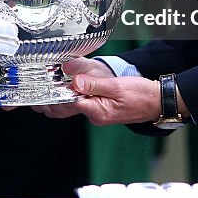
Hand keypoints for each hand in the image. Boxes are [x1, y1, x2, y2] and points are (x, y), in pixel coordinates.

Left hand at [33, 73, 159, 125]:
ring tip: (49, 82)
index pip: (69, 103)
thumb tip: (75, 82)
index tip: (44, 83)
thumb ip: (94, 84)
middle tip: (40, 83)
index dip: (55, 93)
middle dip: (52, 98)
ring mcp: (97, 113)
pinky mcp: (101, 108)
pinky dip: (73, 95)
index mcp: (98, 111)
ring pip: (73, 105)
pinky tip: (67, 85)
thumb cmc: (141, 95)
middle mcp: (95, 115)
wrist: (157, 101)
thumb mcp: (116, 86)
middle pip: (67, 107)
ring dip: (61, 95)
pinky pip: (82, 102)